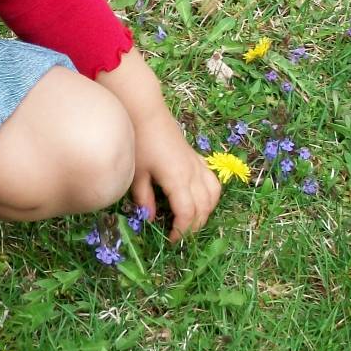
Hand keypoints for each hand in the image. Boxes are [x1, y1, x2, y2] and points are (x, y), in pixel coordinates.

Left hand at [128, 110, 220, 243]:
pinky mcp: (196, 157)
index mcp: (177, 179)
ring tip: (191, 221)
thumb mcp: (137, 172)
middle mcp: (193, 173)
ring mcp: (197, 164)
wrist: (146, 111)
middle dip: (193, 225)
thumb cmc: (138, 140)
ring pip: (213, 194)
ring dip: (206, 211)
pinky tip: (200, 199)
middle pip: (203, 207)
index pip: (187, 212)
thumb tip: (151, 219)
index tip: (171, 240)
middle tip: (179, 235)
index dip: (182, 230)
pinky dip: (211, 195)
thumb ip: (144, 198)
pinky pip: (212, 180)